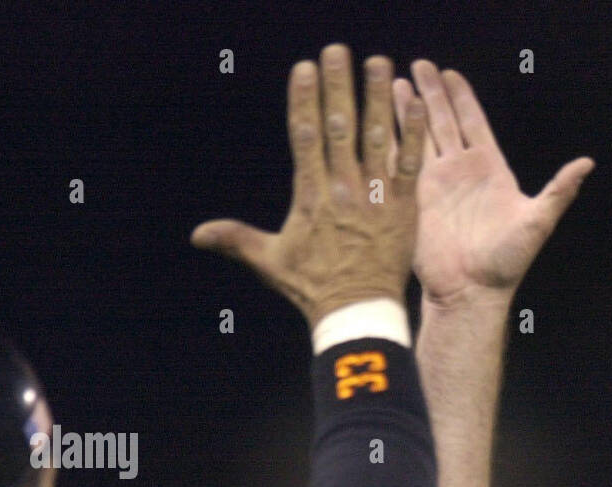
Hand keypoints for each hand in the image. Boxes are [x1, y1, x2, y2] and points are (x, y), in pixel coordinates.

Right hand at [191, 44, 426, 327]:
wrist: (357, 312)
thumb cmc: (312, 289)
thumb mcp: (270, 262)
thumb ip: (236, 240)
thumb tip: (196, 235)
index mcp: (310, 194)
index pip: (305, 135)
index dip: (305, 99)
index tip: (304, 68)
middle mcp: (343, 188)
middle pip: (340, 125)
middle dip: (339, 85)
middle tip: (338, 50)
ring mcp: (375, 196)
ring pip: (376, 137)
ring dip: (377, 97)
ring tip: (378, 61)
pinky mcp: (403, 208)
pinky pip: (408, 164)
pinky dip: (411, 133)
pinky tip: (415, 103)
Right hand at [393, 62, 592, 307]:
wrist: (472, 292)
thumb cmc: (507, 263)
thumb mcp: (537, 222)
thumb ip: (559, 190)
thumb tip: (587, 163)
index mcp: (490, 169)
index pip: (474, 122)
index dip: (462, 97)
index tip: (450, 73)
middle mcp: (461, 172)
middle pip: (444, 121)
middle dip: (431, 93)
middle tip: (419, 64)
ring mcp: (436, 185)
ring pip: (419, 137)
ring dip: (407, 110)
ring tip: (394, 81)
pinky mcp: (415, 201)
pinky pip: (403, 164)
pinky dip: (392, 141)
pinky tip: (379, 120)